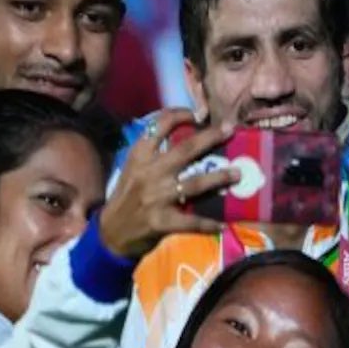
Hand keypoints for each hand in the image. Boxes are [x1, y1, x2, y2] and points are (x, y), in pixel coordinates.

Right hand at [98, 109, 238, 258]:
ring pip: (195, 183)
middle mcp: (149, 172)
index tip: (198, 114)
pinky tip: (223, 225)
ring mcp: (156, 197)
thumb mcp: (134, 169)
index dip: (180, 115)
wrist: (111, 233)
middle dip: (210, 137)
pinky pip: (191, 221)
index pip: (159, 125)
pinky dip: (208, 224)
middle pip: (185, 149)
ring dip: (219, 177)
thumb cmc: (127, 198)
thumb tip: (189, 141)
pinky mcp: (161, 222)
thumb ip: (154, 155)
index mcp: (139, 156)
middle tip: (231, 129)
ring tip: (238, 173)